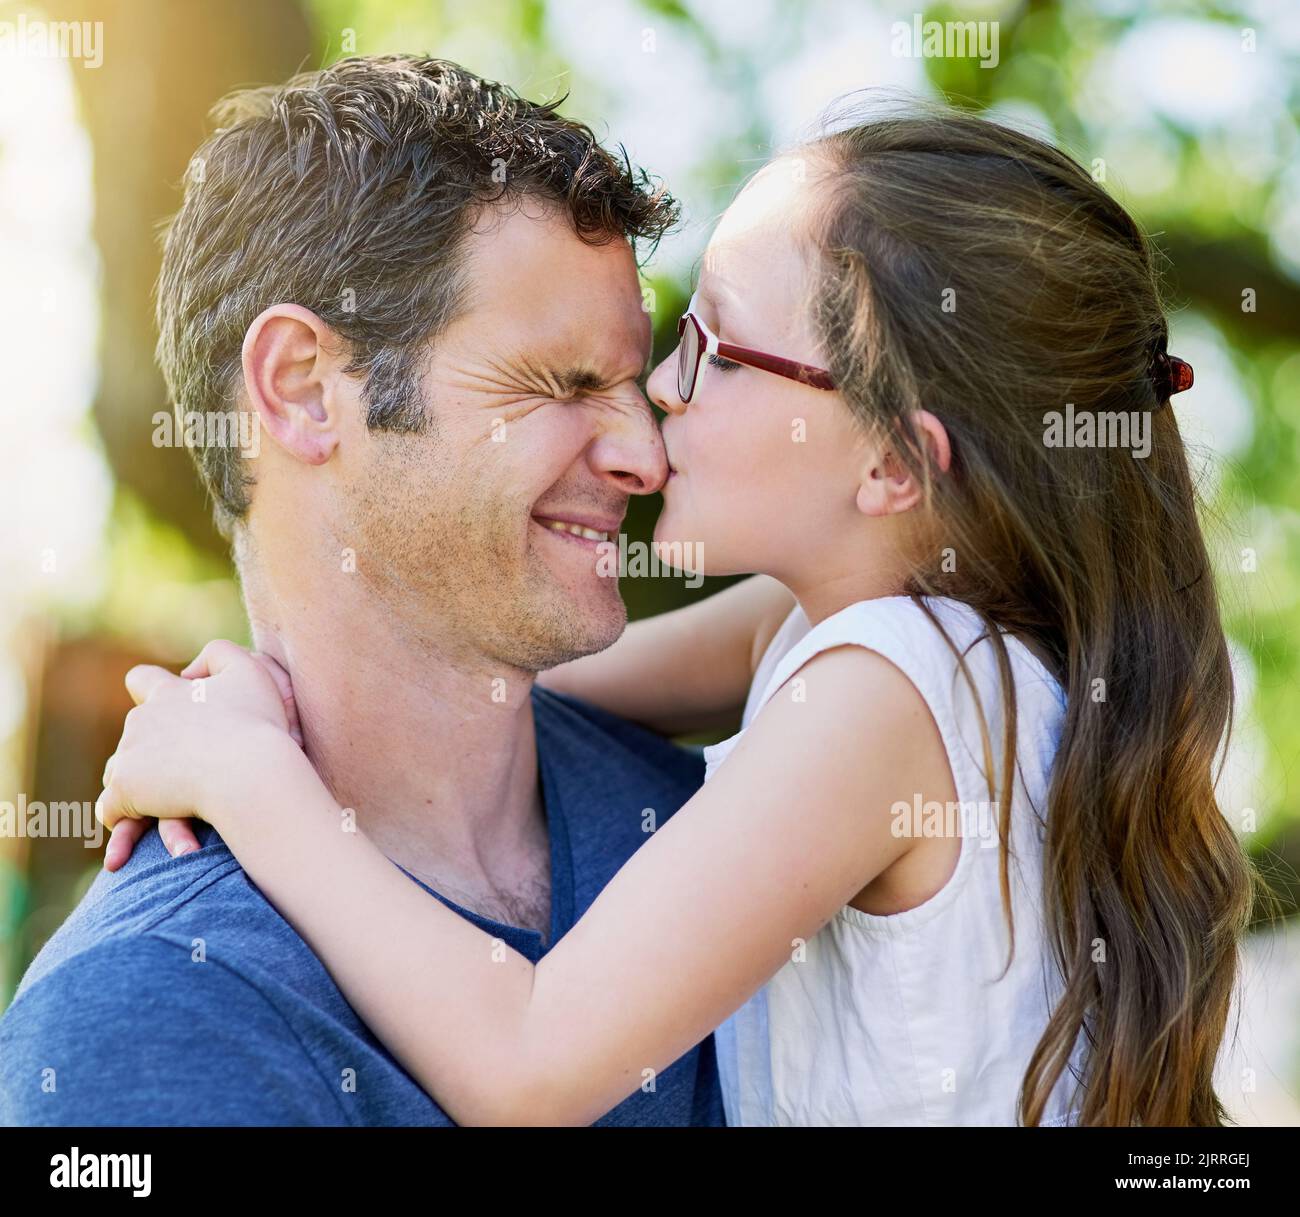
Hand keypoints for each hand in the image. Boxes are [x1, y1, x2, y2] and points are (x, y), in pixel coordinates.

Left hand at [99, 641, 303, 866]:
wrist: (247, 770)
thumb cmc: (257, 723)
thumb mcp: (249, 670)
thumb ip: (219, 654)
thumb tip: (188, 671)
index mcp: (169, 693)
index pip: (142, 679)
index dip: (150, 691)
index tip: (170, 708)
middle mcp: (141, 721)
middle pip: (134, 734)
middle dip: (154, 749)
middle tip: (187, 770)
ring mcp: (128, 757)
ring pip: (119, 771)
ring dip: (141, 785)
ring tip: (171, 804)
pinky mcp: (124, 791)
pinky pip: (110, 809)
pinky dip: (124, 819)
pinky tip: (144, 828)